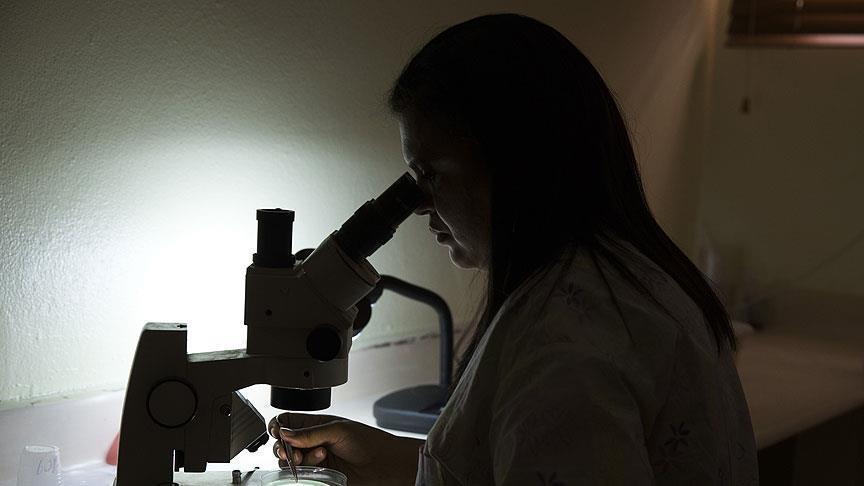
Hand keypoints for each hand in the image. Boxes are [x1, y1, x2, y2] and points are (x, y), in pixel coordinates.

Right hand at [268, 412, 422, 485]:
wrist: (383, 464)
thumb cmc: (368, 442)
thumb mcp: (337, 430)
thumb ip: (309, 433)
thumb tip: (285, 433)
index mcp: (315, 425)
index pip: (287, 423)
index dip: (279, 427)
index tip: (278, 432)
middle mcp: (312, 443)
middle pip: (283, 445)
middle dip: (284, 448)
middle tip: (294, 451)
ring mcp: (314, 461)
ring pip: (289, 463)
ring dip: (299, 460)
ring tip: (320, 456)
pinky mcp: (318, 477)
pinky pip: (301, 476)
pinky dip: (305, 472)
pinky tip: (319, 466)